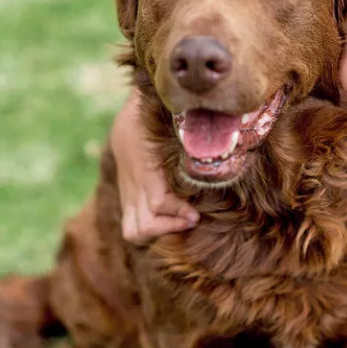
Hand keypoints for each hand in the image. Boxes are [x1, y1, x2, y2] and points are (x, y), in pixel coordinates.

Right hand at [111, 88, 198, 242]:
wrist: (133, 114)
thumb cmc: (162, 118)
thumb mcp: (174, 124)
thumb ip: (191, 137)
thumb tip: (218, 138)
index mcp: (146, 166)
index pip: (158, 202)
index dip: (178, 212)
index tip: (196, 215)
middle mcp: (134, 185)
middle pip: (142, 226)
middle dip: (168, 227)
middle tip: (192, 218)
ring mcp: (129, 193)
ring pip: (132, 231)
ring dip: (157, 233)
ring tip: (181, 223)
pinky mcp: (128, 197)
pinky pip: (131, 225)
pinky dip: (153, 229)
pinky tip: (174, 220)